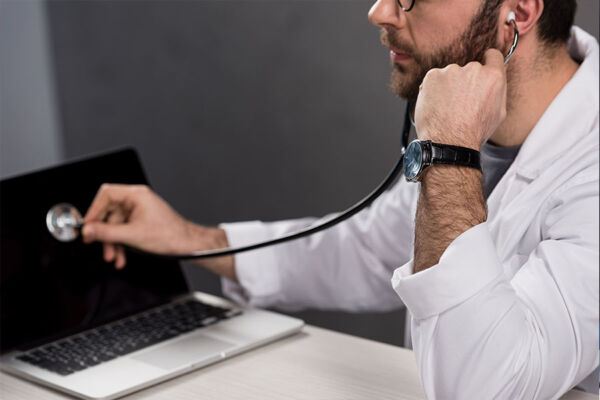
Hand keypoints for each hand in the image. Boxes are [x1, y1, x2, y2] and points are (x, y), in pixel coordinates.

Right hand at [82, 184, 230, 273]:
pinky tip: (121, 256)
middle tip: (99, 245)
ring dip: (113, 243)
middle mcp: (137, 200)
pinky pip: (124, 230)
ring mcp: (139, 210)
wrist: (187, 245)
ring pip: (116, 225)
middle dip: (105, 233)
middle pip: (109, 213)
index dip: (94, 210)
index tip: (88, 225)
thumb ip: (107, 232)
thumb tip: (88, 229)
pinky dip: (121, 243)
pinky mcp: (141, 221)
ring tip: (114, 257)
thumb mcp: (133, 235)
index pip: (106, 195)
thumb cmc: (170, 235)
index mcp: (136, 195)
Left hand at [414, 49, 506, 149]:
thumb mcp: (498, 113)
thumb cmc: (473, 132)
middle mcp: (473, 69)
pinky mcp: (433, 76)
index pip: (492, 56)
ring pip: (450, 75)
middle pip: (469, 69)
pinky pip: (434, 79)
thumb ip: (497, 90)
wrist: (448, 142)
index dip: (487, 62)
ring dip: (448, 87)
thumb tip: (495, 79)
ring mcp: (451, 71)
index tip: (481, 70)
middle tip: (461, 103)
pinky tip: (437, 106)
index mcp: (493, 77)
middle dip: (465, 82)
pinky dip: (434, 90)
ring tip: (447, 108)